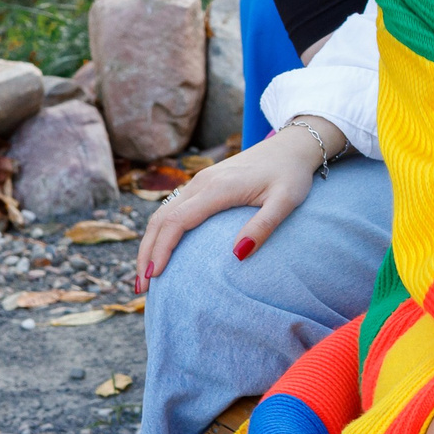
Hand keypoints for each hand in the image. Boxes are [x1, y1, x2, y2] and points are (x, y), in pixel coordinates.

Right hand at [132, 118, 339, 292]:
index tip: (154, 277)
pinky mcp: (203, 184)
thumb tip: (237, 255)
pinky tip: (162, 250)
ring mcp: (200, 181)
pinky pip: (173, 208)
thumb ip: (264, 226)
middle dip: (147, 252)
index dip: (162, 249)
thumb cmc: (292, 175)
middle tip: (142, 286)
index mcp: (218, 188)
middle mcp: (202, 182)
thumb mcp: (286, 201)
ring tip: (146, 275)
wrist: (292, 147)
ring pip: (163, 212)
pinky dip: (161, 231)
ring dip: (150, 242)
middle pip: (161, 218)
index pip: (178, 221)